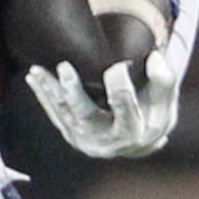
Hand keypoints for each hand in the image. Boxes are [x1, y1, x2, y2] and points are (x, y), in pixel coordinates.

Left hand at [27, 41, 179, 158]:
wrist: (138, 140)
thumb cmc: (153, 111)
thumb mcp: (164, 99)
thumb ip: (163, 78)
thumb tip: (154, 57)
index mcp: (133, 132)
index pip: (125, 107)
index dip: (120, 86)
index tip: (116, 67)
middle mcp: (106, 140)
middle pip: (86, 115)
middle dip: (73, 92)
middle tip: (63, 67)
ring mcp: (85, 139)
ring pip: (64, 113)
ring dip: (49, 90)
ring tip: (37, 70)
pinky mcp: (71, 134)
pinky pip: (55, 114)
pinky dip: (43, 96)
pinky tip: (33, 78)